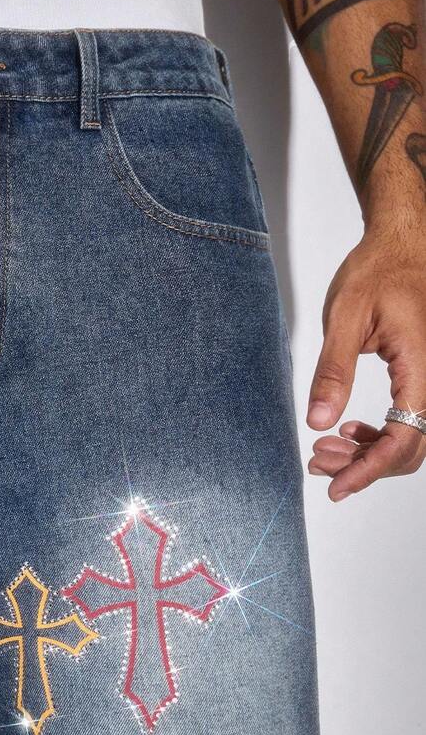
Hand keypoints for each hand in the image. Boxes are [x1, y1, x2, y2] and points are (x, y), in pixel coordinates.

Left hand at [306, 223, 425, 500]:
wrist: (402, 247)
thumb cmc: (377, 272)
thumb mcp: (344, 318)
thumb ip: (332, 373)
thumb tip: (318, 422)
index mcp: (421, 366)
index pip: (402, 437)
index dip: (368, 469)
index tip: (336, 486)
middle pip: (409, 448)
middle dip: (363, 466)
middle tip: (318, 464)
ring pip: (409, 439)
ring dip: (367, 454)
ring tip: (324, 451)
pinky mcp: (422, 379)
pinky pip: (409, 421)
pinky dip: (377, 435)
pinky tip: (348, 430)